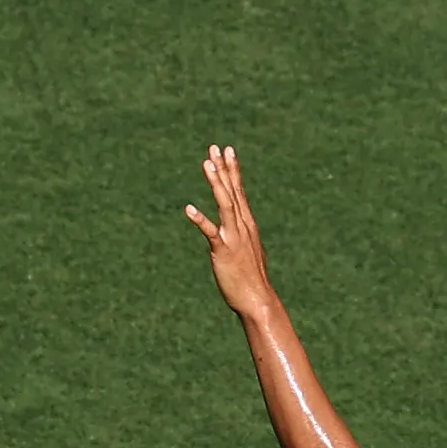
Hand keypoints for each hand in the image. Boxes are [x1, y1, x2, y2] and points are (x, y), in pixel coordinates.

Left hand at [184, 146, 278, 319]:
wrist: (258, 300)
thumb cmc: (252, 280)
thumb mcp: (249, 251)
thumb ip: (242, 237)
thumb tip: (238, 232)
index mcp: (248, 224)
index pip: (239, 191)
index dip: (233, 170)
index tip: (228, 151)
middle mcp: (243, 226)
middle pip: (232, 191)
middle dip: (224, 168)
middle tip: (216, 148)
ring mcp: (234, 237)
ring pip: (225, 204)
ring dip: (217, 183)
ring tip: (208, 164)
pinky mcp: (223, 250)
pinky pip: (211, 232)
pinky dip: (200, 220)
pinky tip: (189, 208)